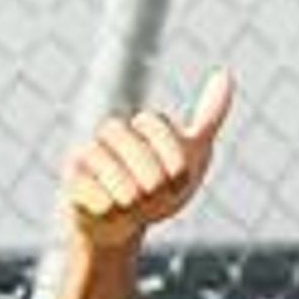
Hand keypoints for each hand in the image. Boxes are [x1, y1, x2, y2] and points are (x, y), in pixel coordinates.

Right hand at [64, 69, 234, 247]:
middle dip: (150, 174)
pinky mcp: (72, 181)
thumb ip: (208, 116)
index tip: (181, 179)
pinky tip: (112, 209)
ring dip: (128, 190)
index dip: (171, 154)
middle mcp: (111, 135)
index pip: (154, 122)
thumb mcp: (193, 153)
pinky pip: (86, 188)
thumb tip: (226, 73)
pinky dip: (106, 204)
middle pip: (125, 137)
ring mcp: (88, 155)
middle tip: (157, 193)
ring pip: (102, 160)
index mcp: (140, 126)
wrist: (130, 224)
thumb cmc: (161, 187)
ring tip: (134, 203)